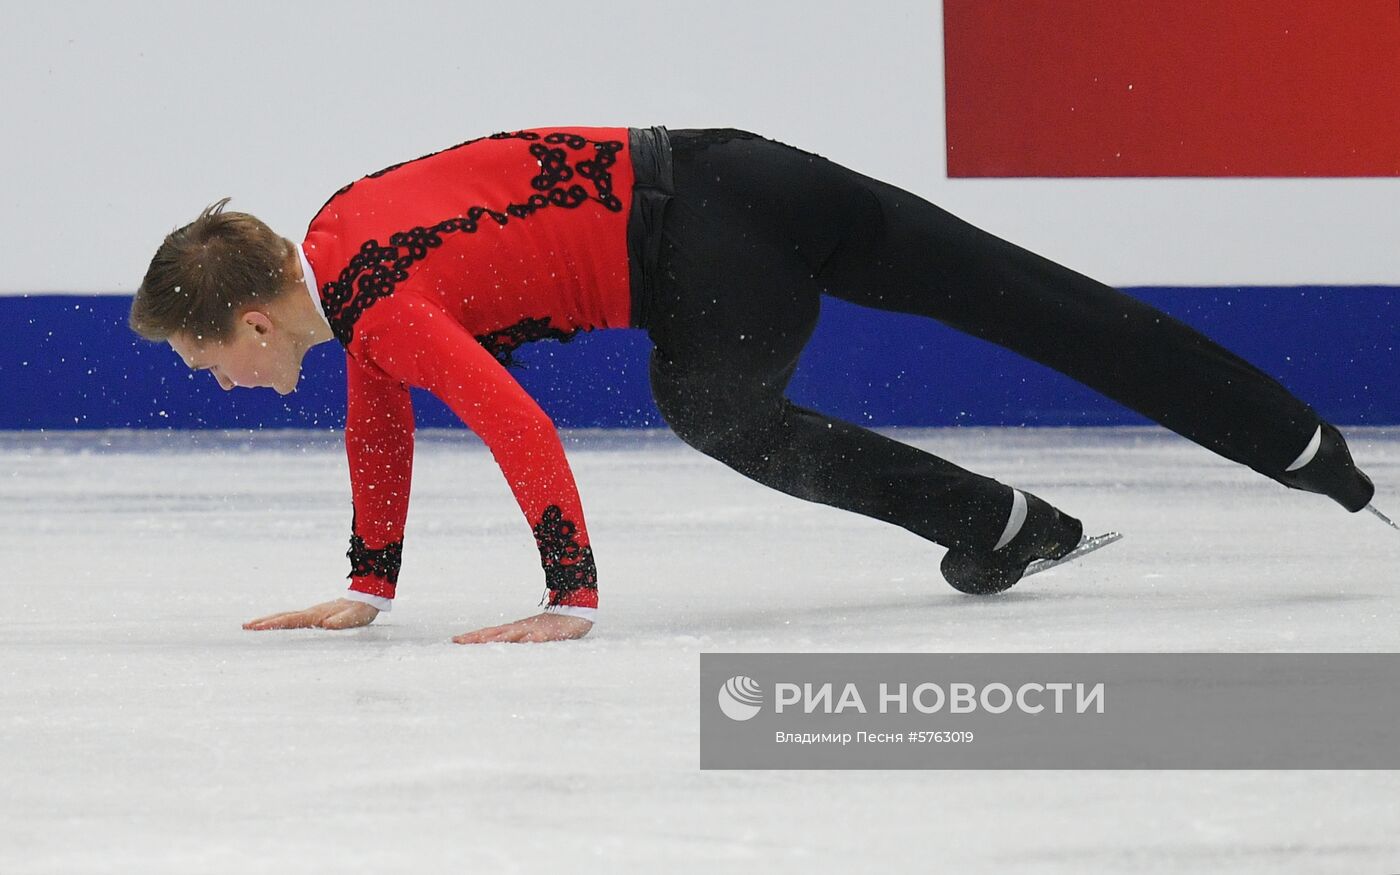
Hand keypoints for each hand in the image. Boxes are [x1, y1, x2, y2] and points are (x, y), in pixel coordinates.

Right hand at [243, 598, 379, 630]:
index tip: (257, 627)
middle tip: (245, 627)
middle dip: (264, 622)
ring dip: (269, 620)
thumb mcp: (354, 618)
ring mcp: (312, 613)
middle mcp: (311, 612)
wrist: (367, 599)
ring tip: (252, 625)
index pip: (291, 620)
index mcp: (317, 615)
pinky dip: (280, 621)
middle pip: (283, 616)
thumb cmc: (361, 611)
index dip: (273, 624)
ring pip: (286, 616)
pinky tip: (275, 625)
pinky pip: (293, 618)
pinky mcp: (315, 615)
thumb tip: (329, 625)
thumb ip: (343, 621)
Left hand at [452, 612, 592, 644]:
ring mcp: (533, 630)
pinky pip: (536, 639)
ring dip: (496, 639)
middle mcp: (520, 628)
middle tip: (457, 642)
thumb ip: (517, 642)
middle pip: (494, 633)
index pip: (489, 633)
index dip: (473, 637)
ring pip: (511, 635)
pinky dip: (527, 641)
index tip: (454, 641)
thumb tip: (500, 649)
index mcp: (515, 630)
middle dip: (476, 638)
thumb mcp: (531, 636)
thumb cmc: (552, 627)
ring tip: (480, 643)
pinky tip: (520, 644)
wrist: (576, 611)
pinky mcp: (547, 634)